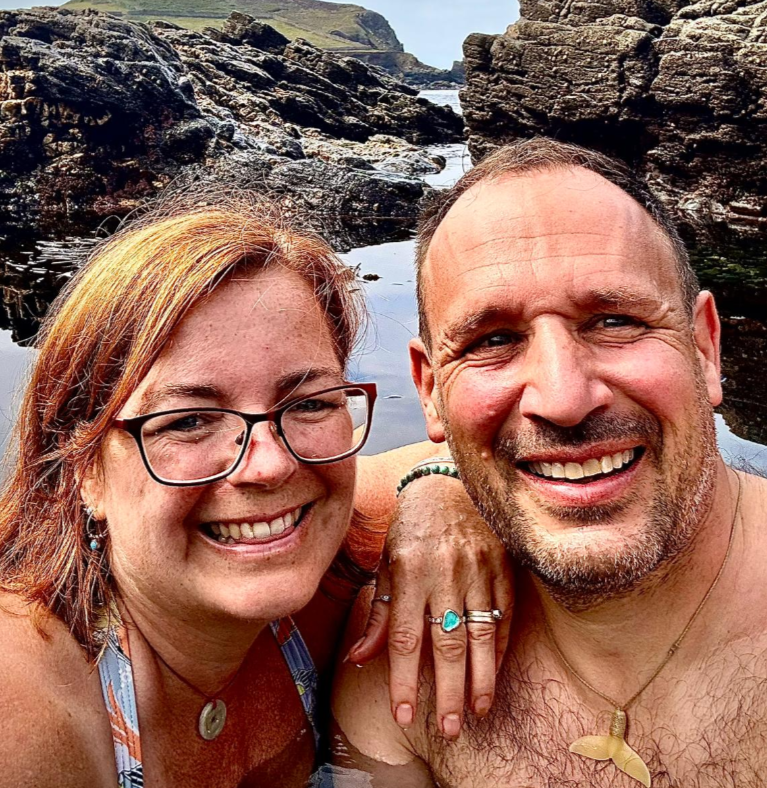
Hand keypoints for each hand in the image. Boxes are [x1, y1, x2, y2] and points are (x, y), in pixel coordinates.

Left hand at [346, 473, 513, 737]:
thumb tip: (359, 658)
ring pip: (481, 634)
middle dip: (447, 691)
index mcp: (408, 571)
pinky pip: (504, 614)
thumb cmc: (410, 528)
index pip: (404, 638)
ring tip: (478, 711)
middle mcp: (443, 572)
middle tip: (450, 728)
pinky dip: (500, 647)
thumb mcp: (386, 564)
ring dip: (481, 678)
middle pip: (446, 643)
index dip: (403, 680)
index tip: (405, 714)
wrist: (447, 484)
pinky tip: (494, 673)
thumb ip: (378, 613)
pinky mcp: (502, 566)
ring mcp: (477, 569)